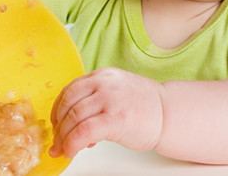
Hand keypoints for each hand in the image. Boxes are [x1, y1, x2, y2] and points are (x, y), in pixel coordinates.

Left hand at [49, 67, 164, 157]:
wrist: (170, 113)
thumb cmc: (145, 107)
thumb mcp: (116, 92)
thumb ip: (94, 101)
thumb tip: (73, 125)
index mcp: (103, 75)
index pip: (69, 90)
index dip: (58, 110)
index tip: (57, 125)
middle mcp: (104, 83)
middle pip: (68, 103)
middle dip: (58, 126)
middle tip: (58, 141)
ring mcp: (110, 99)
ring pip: (73, 118)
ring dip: (63, 137)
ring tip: (64, 149)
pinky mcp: (115, 119)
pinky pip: (83, 132)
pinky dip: (72, 143)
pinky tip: (72, 151)